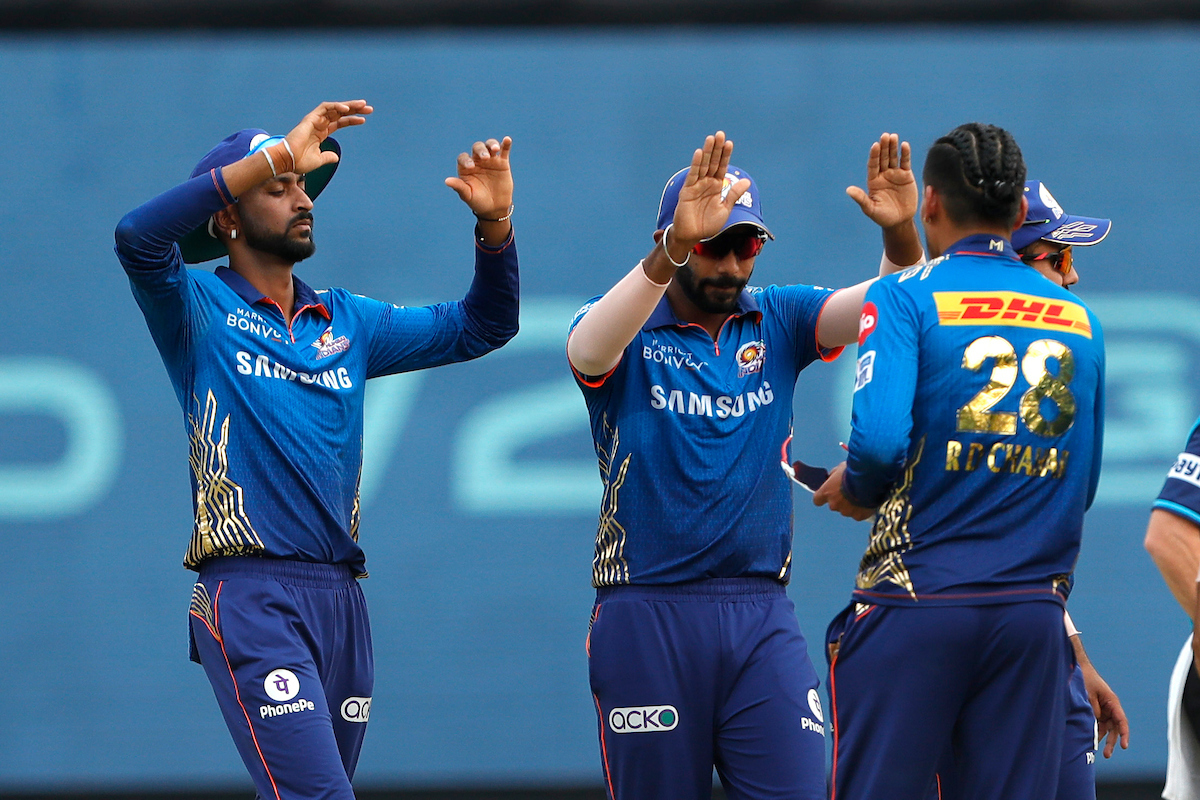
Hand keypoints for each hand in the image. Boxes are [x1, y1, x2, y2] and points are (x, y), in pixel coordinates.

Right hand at [284, 100, 372, 173]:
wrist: (288, 160)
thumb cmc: (300, 161)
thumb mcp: (319, 160)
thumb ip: (328, 157)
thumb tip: (336, 157)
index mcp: (321, 133)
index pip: (339, 122)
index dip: (351, 120)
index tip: (364, 120)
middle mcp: (319, 124)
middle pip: (339, 113)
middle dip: (354, 110)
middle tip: (369, 108)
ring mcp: (315, 120)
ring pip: (334, 108)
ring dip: (349, 105)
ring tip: (362, 105)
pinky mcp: (310, 118)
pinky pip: (325, 108)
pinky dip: (336, 107)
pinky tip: (347, 109)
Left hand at [445, 137, 513, 219]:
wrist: (495, 207)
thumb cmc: (478, 201)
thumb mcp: (468, 195)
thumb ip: (459, 187)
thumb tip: (446, 181)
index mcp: (466, 167)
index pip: (463, 158)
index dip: (466, 160)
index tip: (471, 167)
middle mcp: (477, 161)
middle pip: (477, 148)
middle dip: (480, 150)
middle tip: (485, 158)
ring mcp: (490, 160)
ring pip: (489, 146)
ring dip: (492, 144)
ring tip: (495, 149)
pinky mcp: (502, 163)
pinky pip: (504, 150)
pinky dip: (506, 144)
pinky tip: (507, 139)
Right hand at [670, 131, 750, 247]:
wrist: (693, 236)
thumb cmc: (708, 224)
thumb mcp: (725, 209)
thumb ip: (734, 194)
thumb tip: (747, 181)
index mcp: (716, 186)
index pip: (721, 167)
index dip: (725, 155)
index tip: (729, 143)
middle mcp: (706, 183)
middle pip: (712, 162)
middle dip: (716, 149)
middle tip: (720, 134)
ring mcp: (697, 185)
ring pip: (703, 165)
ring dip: (707, 152)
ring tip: (711, 138)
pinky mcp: (688, 190)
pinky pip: (693, 175)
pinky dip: (696, 164)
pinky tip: (699, 153)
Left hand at [813, 462, 875, 520]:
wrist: (870, 479)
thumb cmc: (854, 471)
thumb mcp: (840, 468)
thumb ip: (834, 475)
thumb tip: (832, 477)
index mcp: (826, 492)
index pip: (817, 500)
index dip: (823, 497)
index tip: (827, 494)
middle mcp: (834, 504)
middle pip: (834, 504)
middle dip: (841, 499)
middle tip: (850, 491)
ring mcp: (846, 511)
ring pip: (847, 510)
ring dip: (851, 504)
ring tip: (861, 495)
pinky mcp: (858, 516)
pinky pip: (858, 514)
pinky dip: (862, 510)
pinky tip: (867, 501)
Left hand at [846, 133, 917, 230]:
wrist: (899, 221)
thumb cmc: (883, 217)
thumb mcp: (870, 209)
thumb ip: (861, 198)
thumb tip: (848, 190)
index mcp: (873, 181)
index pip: (873, 165)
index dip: (874, 155)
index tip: (875, 145)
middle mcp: (883, 175)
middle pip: (883, 158)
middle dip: (884, 147)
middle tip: (885, 136)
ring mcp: (894, 174)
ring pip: (893, 158)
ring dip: (893, 147)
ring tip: (893, 136)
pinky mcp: (906, 176)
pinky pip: (905, 163)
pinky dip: (905, 154)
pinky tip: (904, 145)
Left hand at [1082, 659, 1128, 757]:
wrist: (1078, 669)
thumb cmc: (1085, 679)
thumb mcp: (1089, 693)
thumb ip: (1093, 708)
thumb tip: (1095, 721)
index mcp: (1112, 702)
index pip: (1121, 721)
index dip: (1124, 734)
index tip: (1124, 745)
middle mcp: (1110, 708)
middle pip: (1114, 728)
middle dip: (1111, 742)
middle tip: (1106, 754)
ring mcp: (1102, 710)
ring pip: (1105, 728)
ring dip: (1101, 738)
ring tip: (1094, 750)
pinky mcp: (1094, 711)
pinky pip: (1096, 724)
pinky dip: (1094, 731)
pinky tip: (1088, 740)